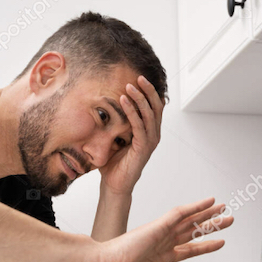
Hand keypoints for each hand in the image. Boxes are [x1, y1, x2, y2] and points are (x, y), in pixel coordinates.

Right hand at [89, 196, 232, 261]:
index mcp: (153, 260)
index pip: (184, 250)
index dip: (202, 246)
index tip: (217, 242)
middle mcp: (158, 244)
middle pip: (190, 232)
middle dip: (209, 225)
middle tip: (226, 219)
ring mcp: (157, 234)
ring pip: (189, 220)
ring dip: (208, 214)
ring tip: (225, 209)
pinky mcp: (156, 227)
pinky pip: (179, 213)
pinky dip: (195, 206)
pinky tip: (209, 202)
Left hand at [100, 74, 163, 197]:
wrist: (114, 184)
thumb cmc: (113, 162)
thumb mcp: (116, 136)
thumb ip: (117, 121)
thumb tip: (105, 103)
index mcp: (149, 130)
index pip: (155, 106)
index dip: (150, 91)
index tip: (140, 77)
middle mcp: (153, 134)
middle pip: (156, 106)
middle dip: (148, 90)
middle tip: (139, 76)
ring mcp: (150, 141)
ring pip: (149, 114)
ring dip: (140, 98)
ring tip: (130, 85)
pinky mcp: (143, 148)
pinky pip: (139, 126)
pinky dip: (132, 111)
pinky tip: (124, 101)